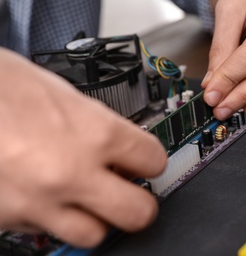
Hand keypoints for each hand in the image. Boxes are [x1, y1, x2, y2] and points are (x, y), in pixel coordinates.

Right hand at [0, 48, 166, 246]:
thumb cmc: (4, 87)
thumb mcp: (67, 97)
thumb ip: (100, 129)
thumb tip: (121, 149)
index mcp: (95, 132)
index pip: (153, 160)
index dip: (152, 161)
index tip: (146, 162)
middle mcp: (73, 171)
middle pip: (138, 212)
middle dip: (139, 202)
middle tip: (130, 192)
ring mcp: (41, 200)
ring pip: (95, 235)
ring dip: (97, 219)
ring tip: (87, 200)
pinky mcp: (11, 219)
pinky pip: (49, 232)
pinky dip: (55, 220)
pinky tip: (47, 197)